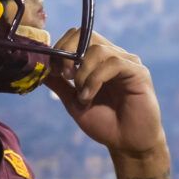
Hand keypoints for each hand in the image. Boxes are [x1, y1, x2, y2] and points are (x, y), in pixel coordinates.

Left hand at [44, 31, 166, 158]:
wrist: (127, 144)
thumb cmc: (104, 123)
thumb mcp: (74, 102)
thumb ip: (60, 84)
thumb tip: (40, 68)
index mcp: (98, 60)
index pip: (78, 36)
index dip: (61, 48)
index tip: (53, 71)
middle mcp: (113, 56)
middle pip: (87, 34)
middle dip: (68, 52)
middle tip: (65, 76)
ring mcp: (127, 62)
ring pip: (98, 49)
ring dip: (83, 74)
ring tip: (83, 97)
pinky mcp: (139, 72)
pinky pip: (114, 63)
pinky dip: (95, 79)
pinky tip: (90, 96)